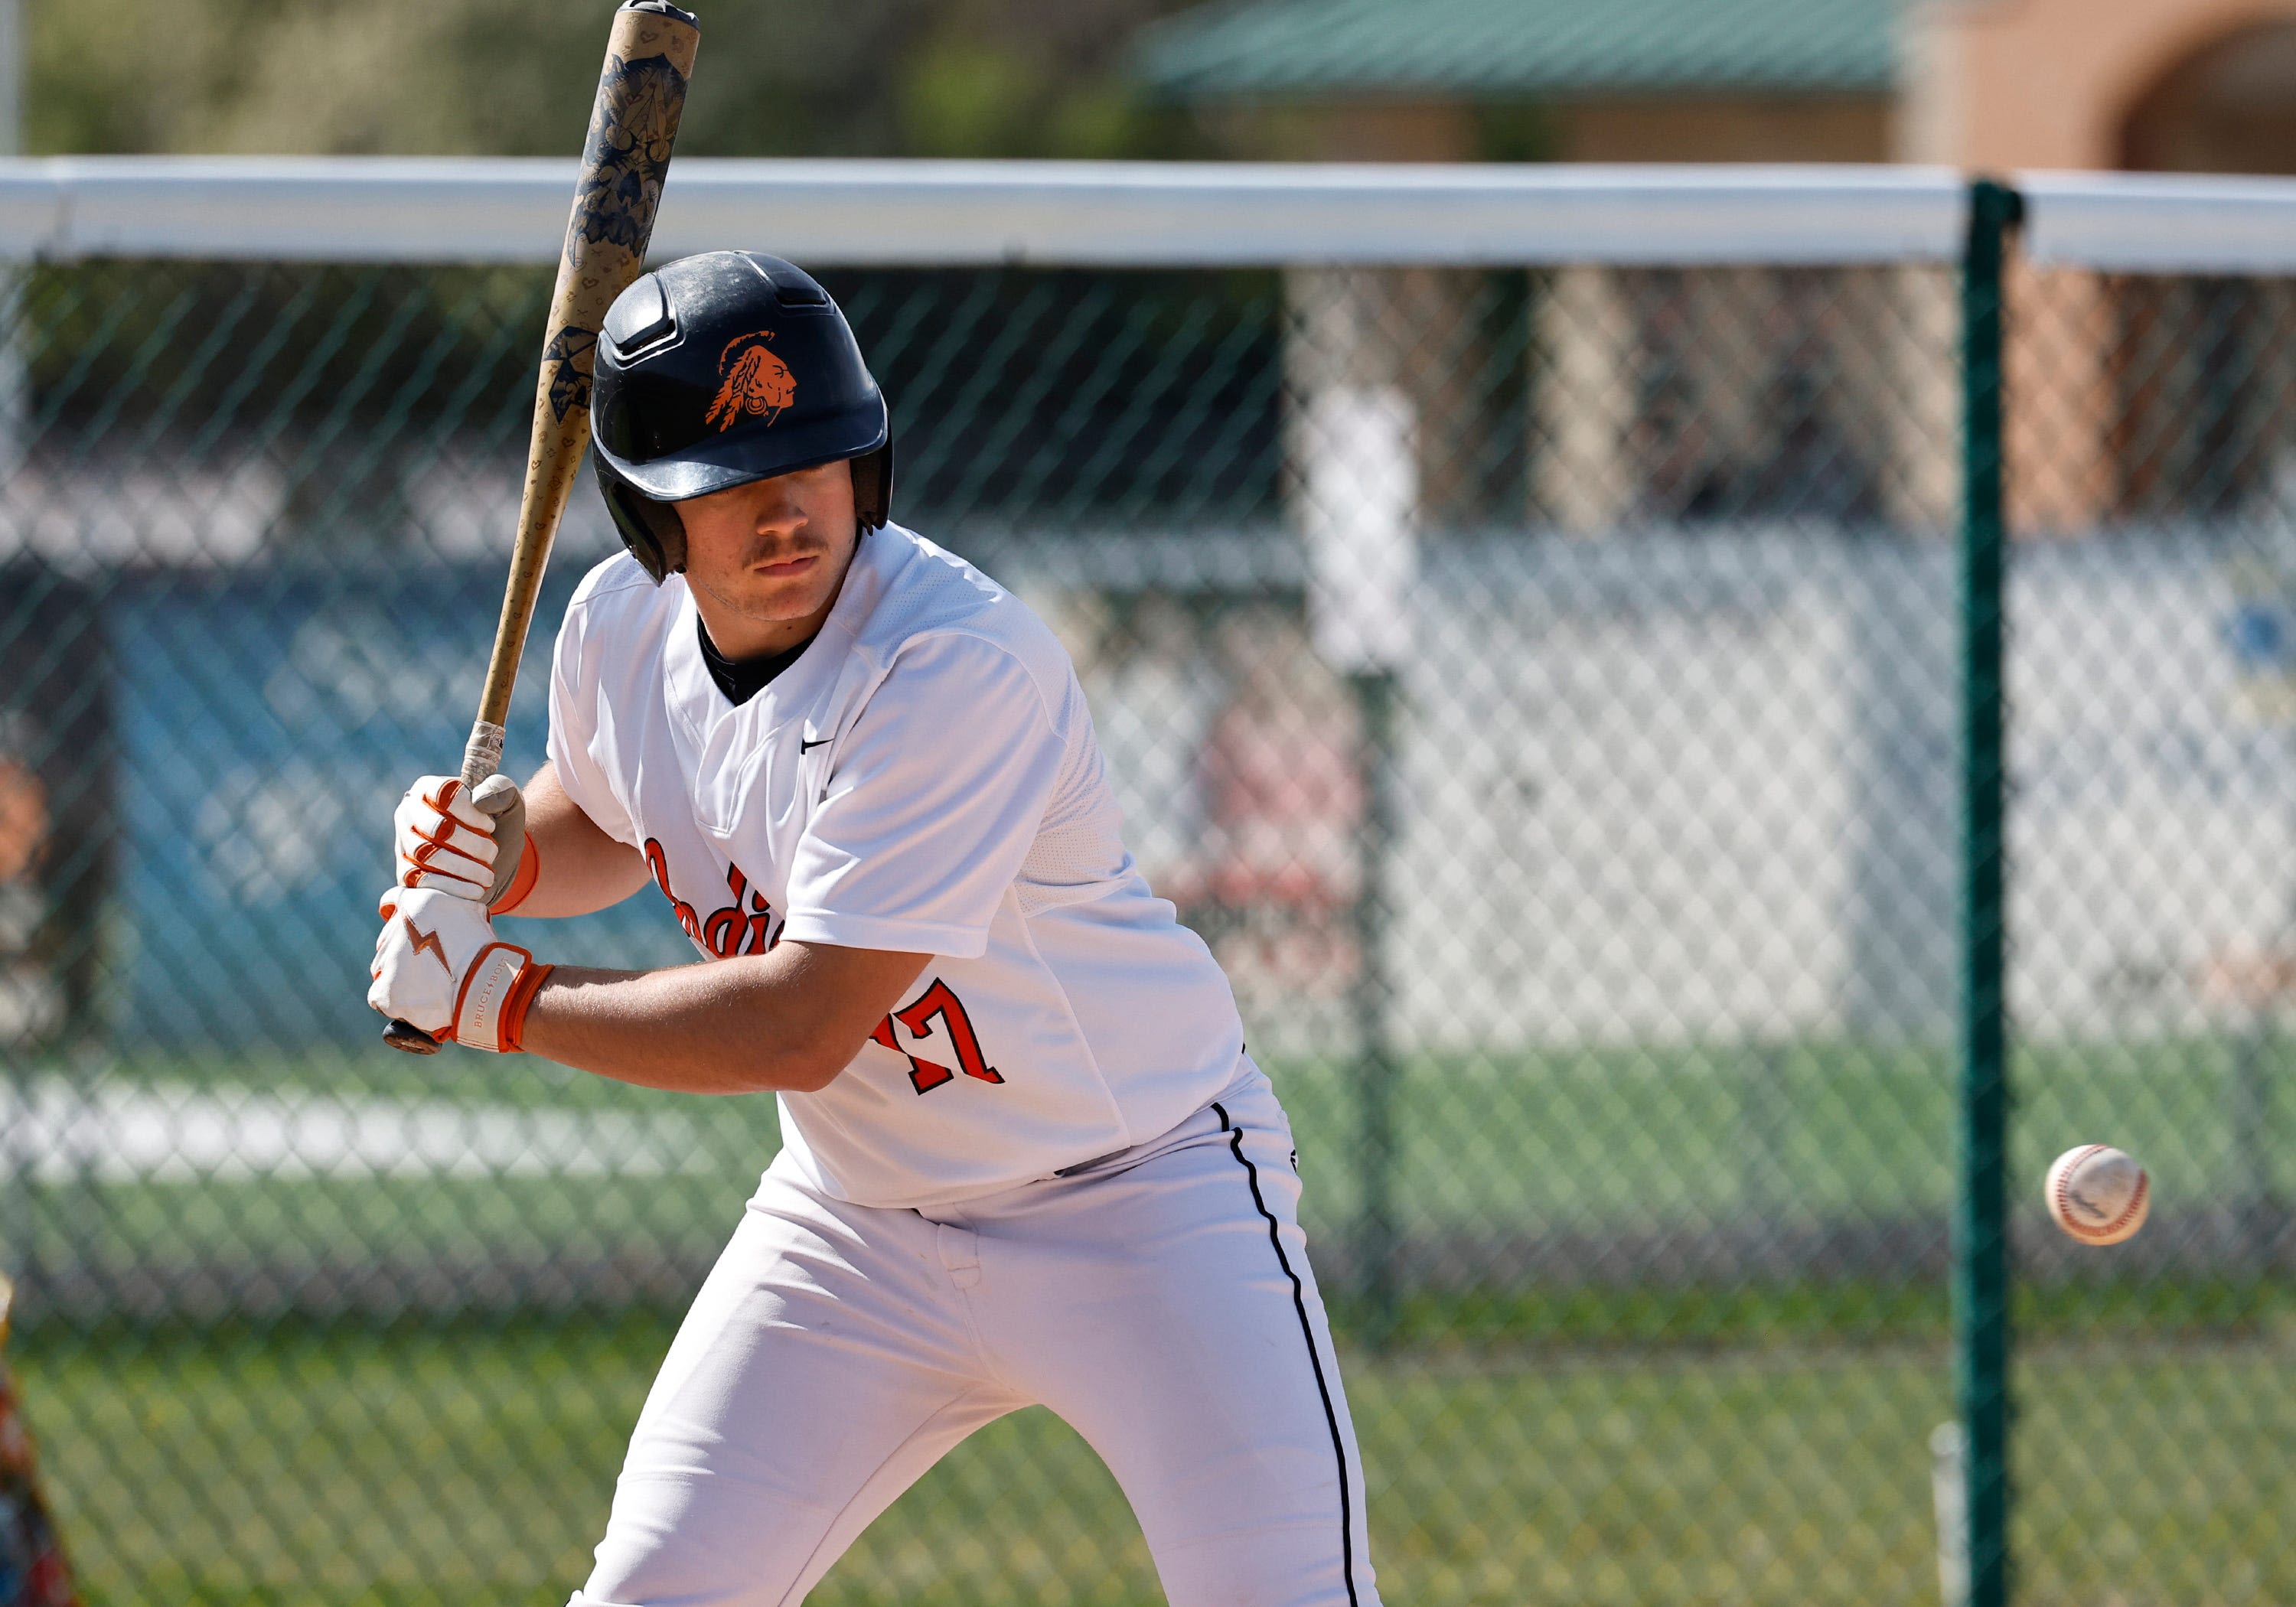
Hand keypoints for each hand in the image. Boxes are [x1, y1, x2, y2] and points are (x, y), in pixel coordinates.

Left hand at [368, 886, 552, 1052]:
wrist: (485, 986)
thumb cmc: (485, 951)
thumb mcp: (472, 912)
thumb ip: (449, 905)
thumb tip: (443, 907)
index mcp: (416, 904)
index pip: (391, 900)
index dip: (399, 914)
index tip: (408, 927)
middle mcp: (396, 928)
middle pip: (388, 939)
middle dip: (403, 951)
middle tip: (428, 965)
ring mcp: (388, 960)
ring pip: (383, 967)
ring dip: (399, 975)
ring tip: (427, 986)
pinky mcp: (385, 991)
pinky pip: (380, 995)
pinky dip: (394, 1000)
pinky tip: (415, 1001)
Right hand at [393, 773, 531, 908]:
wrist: (495, 865)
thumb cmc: (499, 827)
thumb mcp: (510, 803)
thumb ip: (501, 789)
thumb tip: (479, 799)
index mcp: (428, 788)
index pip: (444, 794)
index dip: (472, 813)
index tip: (491, 826)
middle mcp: (408, 814)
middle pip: (436, 827)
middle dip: (472, 843)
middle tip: (492, 852)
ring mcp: (403, 844)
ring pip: (427, 855)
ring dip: (465, 867)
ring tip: (487, 874)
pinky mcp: (405, 874)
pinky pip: (422, 881)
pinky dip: (453, 887)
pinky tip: (475, 890)